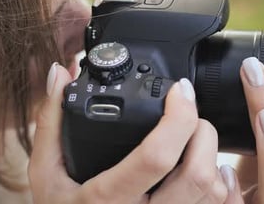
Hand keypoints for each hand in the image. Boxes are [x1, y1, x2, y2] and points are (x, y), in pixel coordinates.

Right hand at [28, 63, 230, 203]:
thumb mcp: (45, 172)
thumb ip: (52, 120)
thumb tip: (60, 72)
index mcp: (108, 199)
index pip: (157, 156)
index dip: (178, 117)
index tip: (179, 91)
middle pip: (198, 174)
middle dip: (202, 131)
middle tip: (189, 112)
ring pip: (211, 192)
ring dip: (211, 155)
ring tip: (193, 136)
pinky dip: (218, 183)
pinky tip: (203, 167)